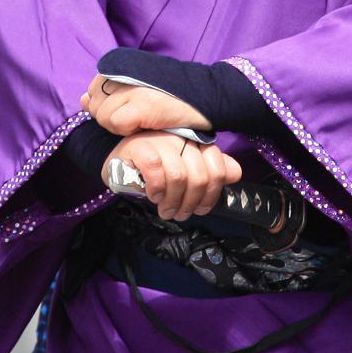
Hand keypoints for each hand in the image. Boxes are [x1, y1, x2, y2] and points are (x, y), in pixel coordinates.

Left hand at [82, 75, 211, 135]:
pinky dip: (126, 129)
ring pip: (103, 116)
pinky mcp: (142, 104)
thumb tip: (82, 100)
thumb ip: (110, 92)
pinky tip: (144, 124)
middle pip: (95, 104)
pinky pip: (115, 123)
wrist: (208, 94)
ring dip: (119, 125)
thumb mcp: (139, 86)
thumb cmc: (173, 94)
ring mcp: (132, 87)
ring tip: (142, 120)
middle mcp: (123, 70)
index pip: (93, 91)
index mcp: (121, 63)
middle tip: (136, 118)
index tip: (129, 110)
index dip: (107, 106)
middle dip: (110, 117)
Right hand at [106, 130, 241, 220]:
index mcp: (195, 143)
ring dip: (172, 201)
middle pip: (200, 176)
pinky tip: (153, 195)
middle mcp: (180, 138)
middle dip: (190, 203)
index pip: (217, 167)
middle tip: (178, 214)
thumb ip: (209, 172)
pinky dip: (157, 188)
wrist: (116, 163)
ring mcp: (159, 140)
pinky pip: (156, 169)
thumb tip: (235, 173)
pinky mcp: (139, 146)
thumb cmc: (152, 171)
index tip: (200, 209)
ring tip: (165, 210)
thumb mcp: (183, 173)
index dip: (211, 194)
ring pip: (179, 175)